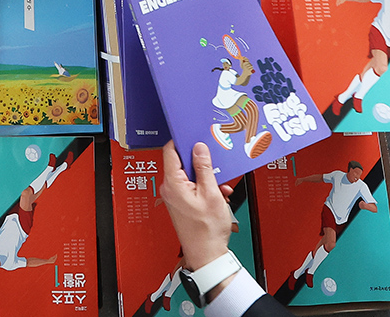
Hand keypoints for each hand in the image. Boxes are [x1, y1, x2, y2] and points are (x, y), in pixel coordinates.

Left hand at [159, 141, 234, 269]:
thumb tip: (199, 148)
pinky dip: (206, 188)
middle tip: (215, 164)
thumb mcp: (211, 193)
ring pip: (190, 175)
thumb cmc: (206, 231)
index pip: (170, 151)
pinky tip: (218, 195)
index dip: (183, 141)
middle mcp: (169, 189)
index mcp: (172, 184)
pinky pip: (192, 186)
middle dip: (202, 163)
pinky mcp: (181, 202)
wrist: (207, 254)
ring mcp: (175, 196)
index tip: (195, 136)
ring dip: (207, 177)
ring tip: (220, 187)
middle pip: (182, 162)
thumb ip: (204, 168)